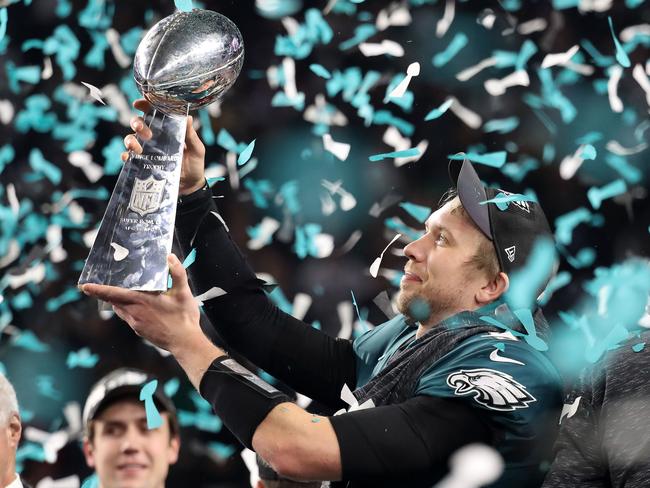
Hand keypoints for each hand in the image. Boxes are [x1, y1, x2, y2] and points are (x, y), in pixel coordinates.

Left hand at [81, 254, 202, 353]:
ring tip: (122, 293)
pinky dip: (127, 310)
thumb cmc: (184, 318)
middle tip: (98, 286)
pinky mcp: (140, 331)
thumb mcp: (183, 293)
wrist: (185, 343)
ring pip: (120, 310)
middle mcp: (135, 313)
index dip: (98, 289)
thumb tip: (170, 257)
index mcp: (142, 301)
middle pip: (113, 301)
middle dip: (105, 293)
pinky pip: (128, 317)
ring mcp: (136, 324)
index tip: (84, 286)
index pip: (114, 294)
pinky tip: (139, 308)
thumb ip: (177, 273)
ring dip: (118, 301)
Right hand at [122, 99, 206, 194]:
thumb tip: (188, 116)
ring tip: (137, 147)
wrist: (191, 187)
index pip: (153, 113)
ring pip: (130, 139)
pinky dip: (127, 156)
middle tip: (145, 132)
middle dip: (137, 123)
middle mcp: (154, 138)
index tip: (139, 103)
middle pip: (138, 124)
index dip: (145, 105)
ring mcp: (146, 151)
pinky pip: (129, 157)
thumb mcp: (196, 149)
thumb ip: (191, 134)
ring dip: (130, 140)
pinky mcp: (142, 164)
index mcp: (166, 130)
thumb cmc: (195, 165)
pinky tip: (131, 157)